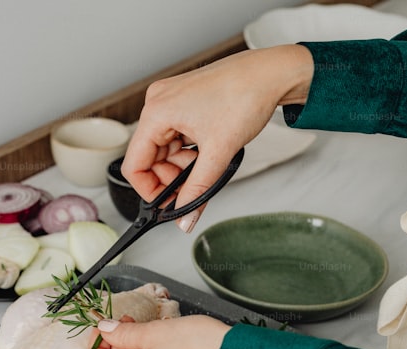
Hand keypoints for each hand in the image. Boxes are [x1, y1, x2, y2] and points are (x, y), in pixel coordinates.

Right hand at [123, 44, 312, 231]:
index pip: (134, 165)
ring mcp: (170, 100)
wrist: (272, 73)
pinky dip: (188, 150)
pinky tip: (206, 151)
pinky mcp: (183, 101)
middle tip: (193, 186)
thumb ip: (197, 190)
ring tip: (207, 163)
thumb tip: (184, 217)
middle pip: (149, 158)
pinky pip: (174, 136)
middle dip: (171, 177)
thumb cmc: (246, 94)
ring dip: (181, 165)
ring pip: (163, 149)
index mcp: (156, 112)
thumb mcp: (218, 152)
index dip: (150, 191)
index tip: (168, 204)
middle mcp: (157, 103)